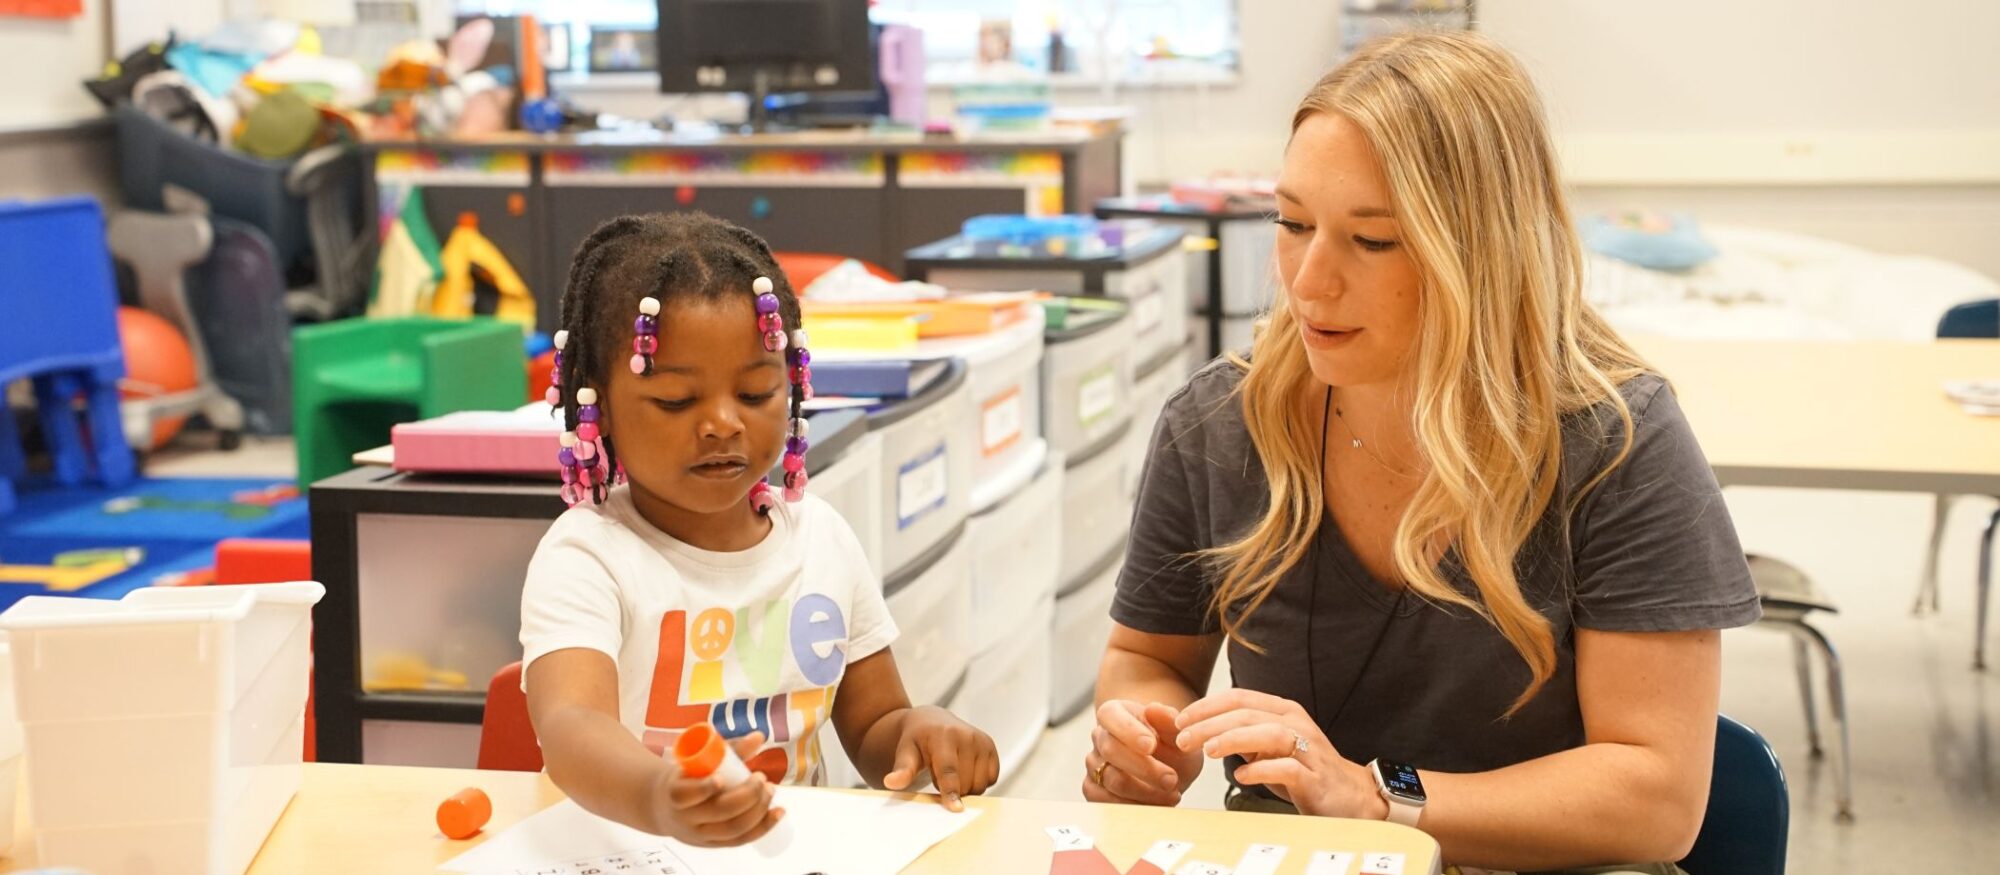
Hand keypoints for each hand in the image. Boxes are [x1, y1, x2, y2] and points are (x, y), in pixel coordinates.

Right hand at [646, 731, 785, 846]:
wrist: (666, 808)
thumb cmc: (688, 778)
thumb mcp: (698, 761)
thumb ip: (728, 748)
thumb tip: (759, 736)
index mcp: (676, 793)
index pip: (686, 795)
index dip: (704, 788)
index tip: (721, 778)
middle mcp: (687, 818)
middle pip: (718, 812)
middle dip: (746, 795)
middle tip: (761, 778)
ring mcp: (701, 835)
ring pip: (733, 829)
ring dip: (758, 810)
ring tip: (771, 790)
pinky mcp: (715, 845)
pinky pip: (741, 840)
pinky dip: (763, 827)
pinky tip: (778, 812)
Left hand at [882, 706, 999, 811]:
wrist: (932, 721)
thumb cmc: (917, 740)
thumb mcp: (905, 752)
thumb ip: (902, 769)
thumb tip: (891, 782)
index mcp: (944, 735)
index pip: (949, 770)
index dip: (952, 791)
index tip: (956, 809)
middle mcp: (967, 736)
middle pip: (966, 783)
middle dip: (952, 789)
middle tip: (938, 776)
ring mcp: (982, 741)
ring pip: (980, 784)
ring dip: (965, 787)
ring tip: (951, 772)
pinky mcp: (991, 747)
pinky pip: (990, 779)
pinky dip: (978, 781)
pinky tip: (965, 770)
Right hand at [1082, 700, 1202, 806]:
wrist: (1169, 768)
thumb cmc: (1172, 746)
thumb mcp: (1178, 733)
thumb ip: (1169, 721)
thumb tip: (1153, 709)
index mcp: (1115, 713)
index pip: (1111, 716)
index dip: (1129, 731)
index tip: (1151, 745)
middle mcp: (1099, 736)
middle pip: (1110, 751)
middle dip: (1144, 768)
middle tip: (1171, 779)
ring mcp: (1094, 764)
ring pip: (1111, 780)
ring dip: (1145, 792)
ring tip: (1173, 794)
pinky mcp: (1093, 789)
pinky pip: (1105, 801)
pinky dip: (1134, 806)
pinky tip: (1156, 805)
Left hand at [1175, 690, 1384, 818]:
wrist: (1351, 797)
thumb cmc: (1305, 770)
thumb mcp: (1269, 747)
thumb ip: (1242, 736)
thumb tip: (1201, 729)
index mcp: (1283, 711)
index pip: (1239, 698)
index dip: (1206, 706)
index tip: (1179, 720)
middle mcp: (1296, 724)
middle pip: (1248, 714)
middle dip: (1210, 724)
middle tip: (1183, 738)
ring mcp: (1307, 750)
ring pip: (1269, 734)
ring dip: (1233, 740)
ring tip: (1208, 752)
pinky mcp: (1315, 778)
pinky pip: (1287, 769)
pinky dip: (1261, 770)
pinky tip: (1241, 776)